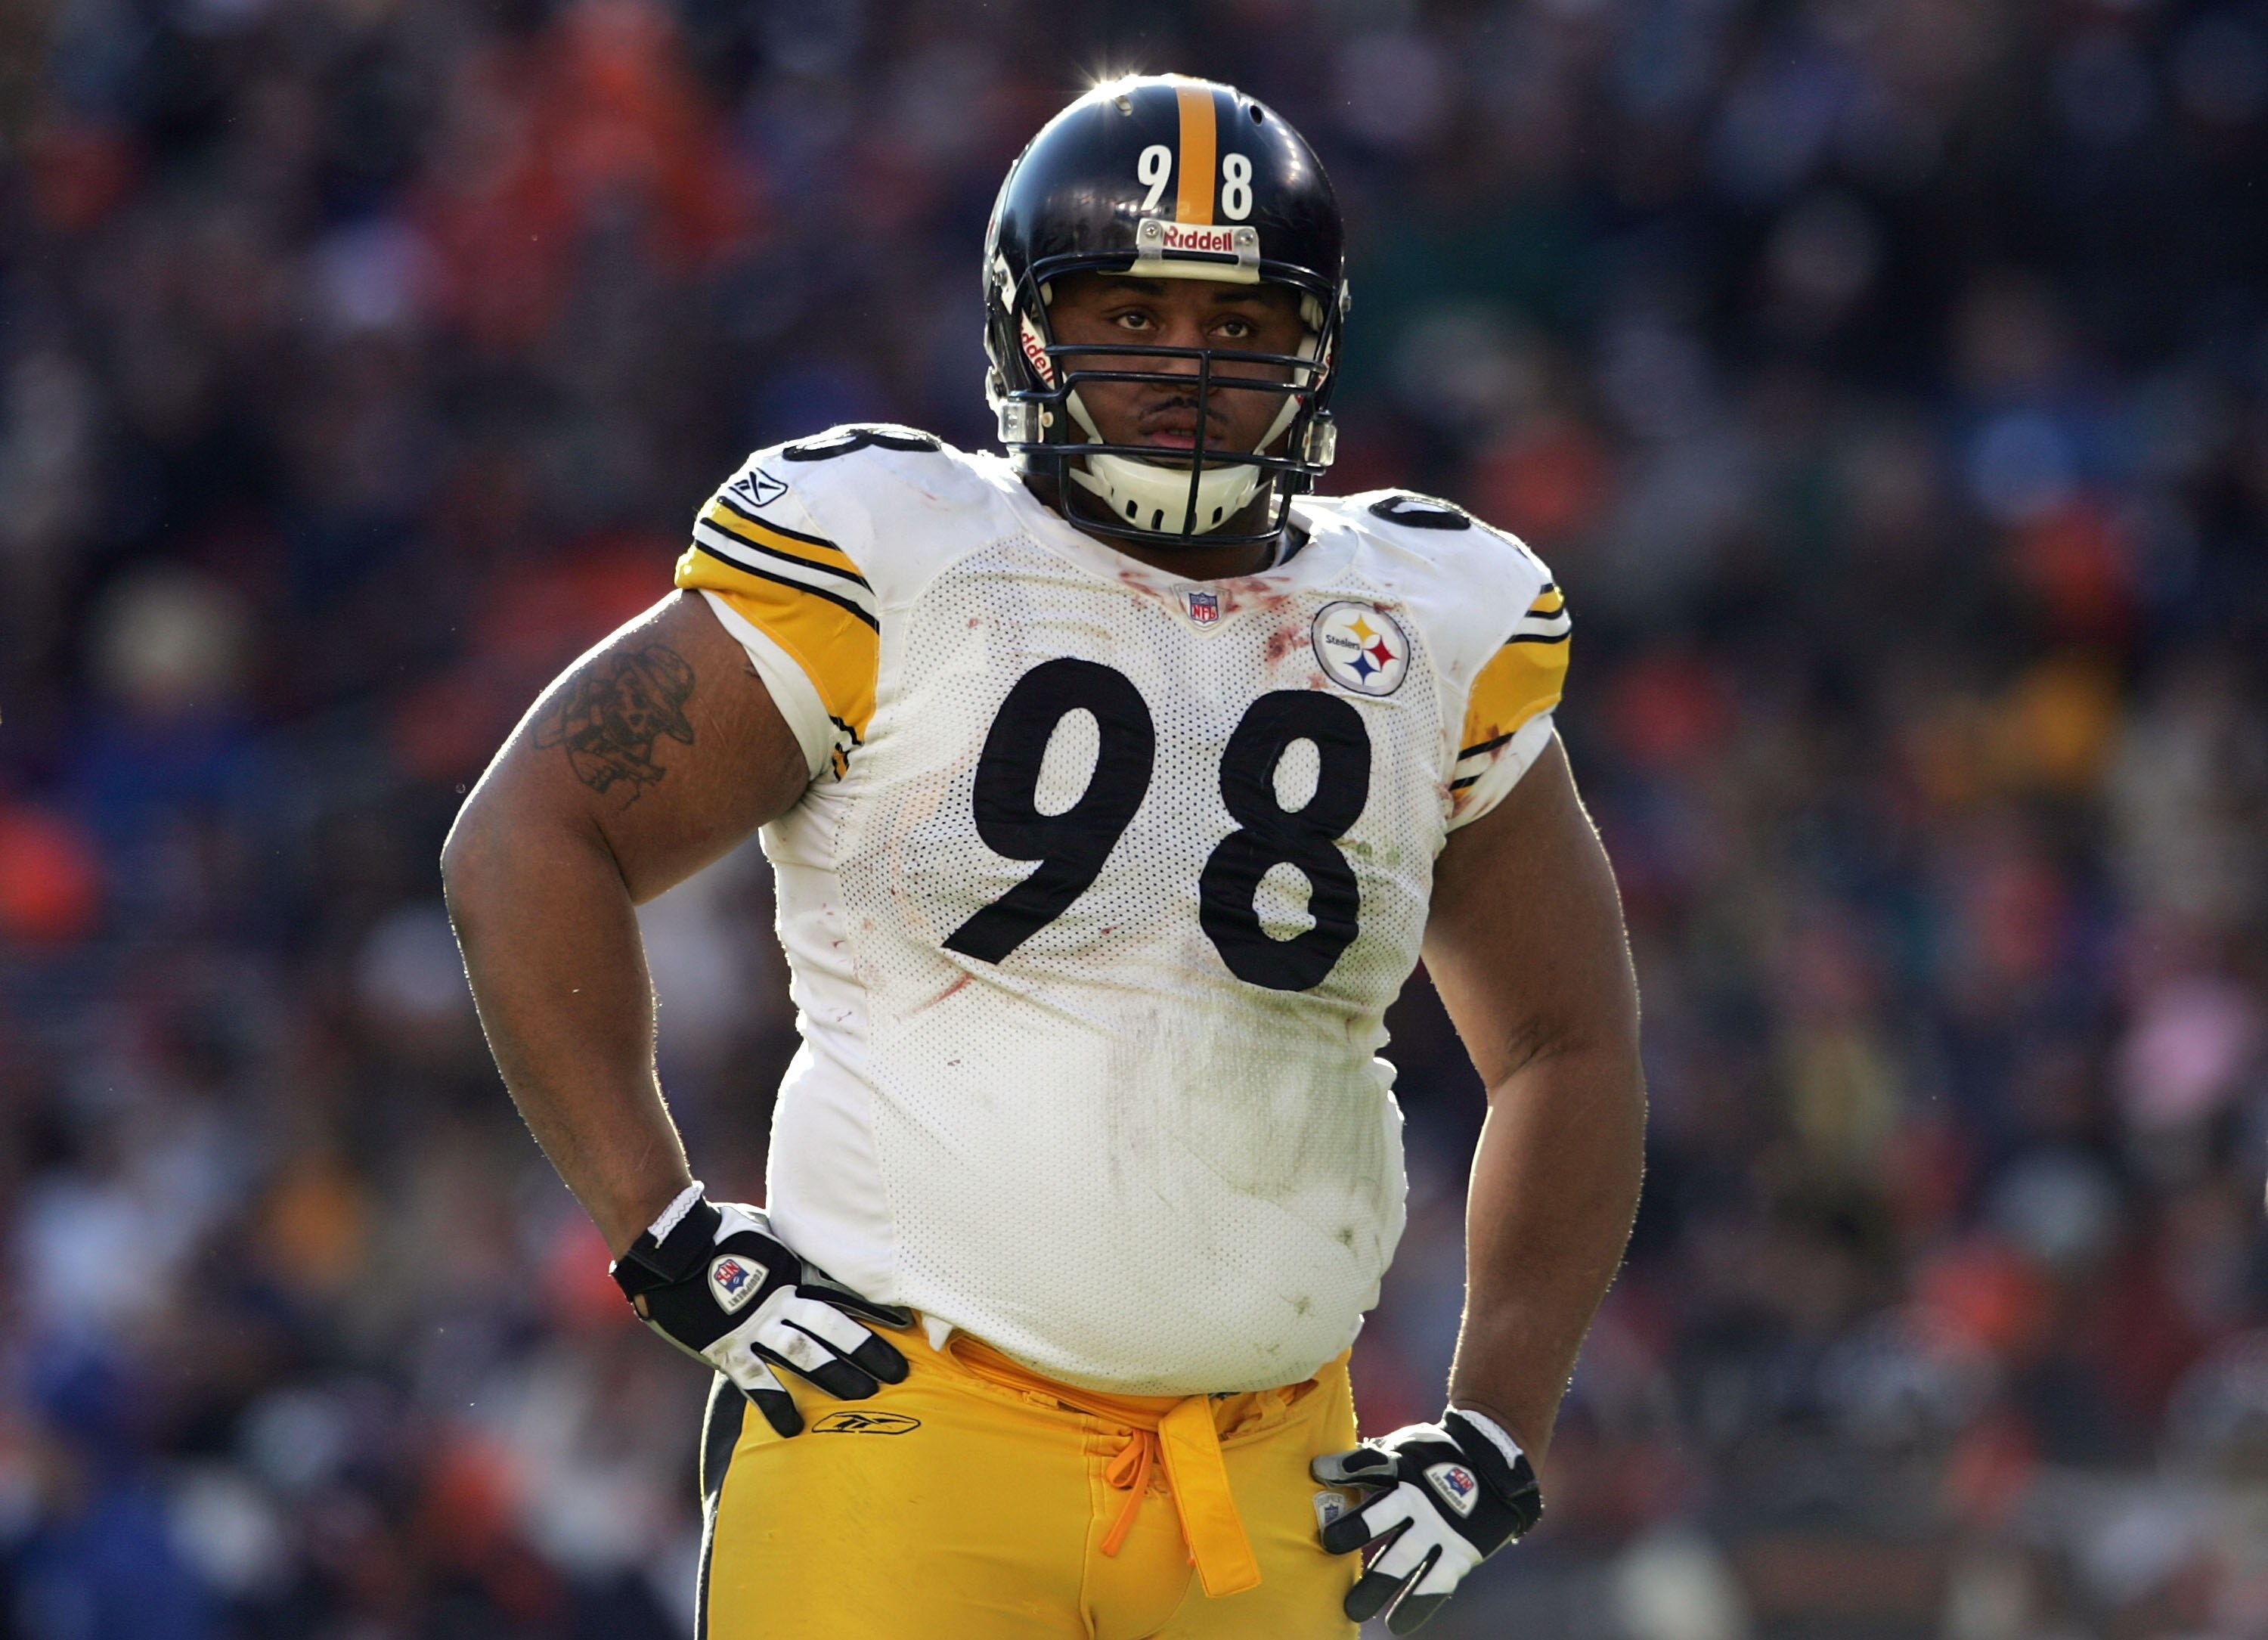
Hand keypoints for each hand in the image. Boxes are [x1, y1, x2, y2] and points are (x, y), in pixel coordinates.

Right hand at [609, 1194, 911, 1435]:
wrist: (670, 1248)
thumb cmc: (717, 1231)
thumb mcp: (764, 1231)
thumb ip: (789, 1247)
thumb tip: (813, 1239)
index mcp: (791, 1271)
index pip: (843, 1292)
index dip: (875, 1309)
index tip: (907, 1325)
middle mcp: (780, 1301)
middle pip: (833, 1327)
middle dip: (868, 1350)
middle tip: (899, 1373)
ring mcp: (755, 1326)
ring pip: (805, 1355)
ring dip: (837, 1376)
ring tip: (866, 1395)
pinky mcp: (728, 1348)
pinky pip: (756, 1382)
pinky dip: (776, 1406)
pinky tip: (793, 1429)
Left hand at [1311, 1408, 1541, 1633]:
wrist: (1495, 1467)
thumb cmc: (1437, 1456)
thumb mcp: (1408, 1446)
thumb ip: (1374, 1460)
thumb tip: (1326, 1468)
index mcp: (1403, 1466)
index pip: (1370, 1464)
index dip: (1345, 1467)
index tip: (1319, 1470)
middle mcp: (1420, 1498)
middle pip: (1384, 1514)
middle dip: (1357, 1528)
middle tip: (1329, 1544)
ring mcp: (1440, 1528)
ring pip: (1405, 1558)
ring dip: (1379, 1583)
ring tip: (1353, 1609)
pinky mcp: (1460, 1552)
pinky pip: (1436, 1583)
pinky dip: (1417, 1604)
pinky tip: (1398, 1624)